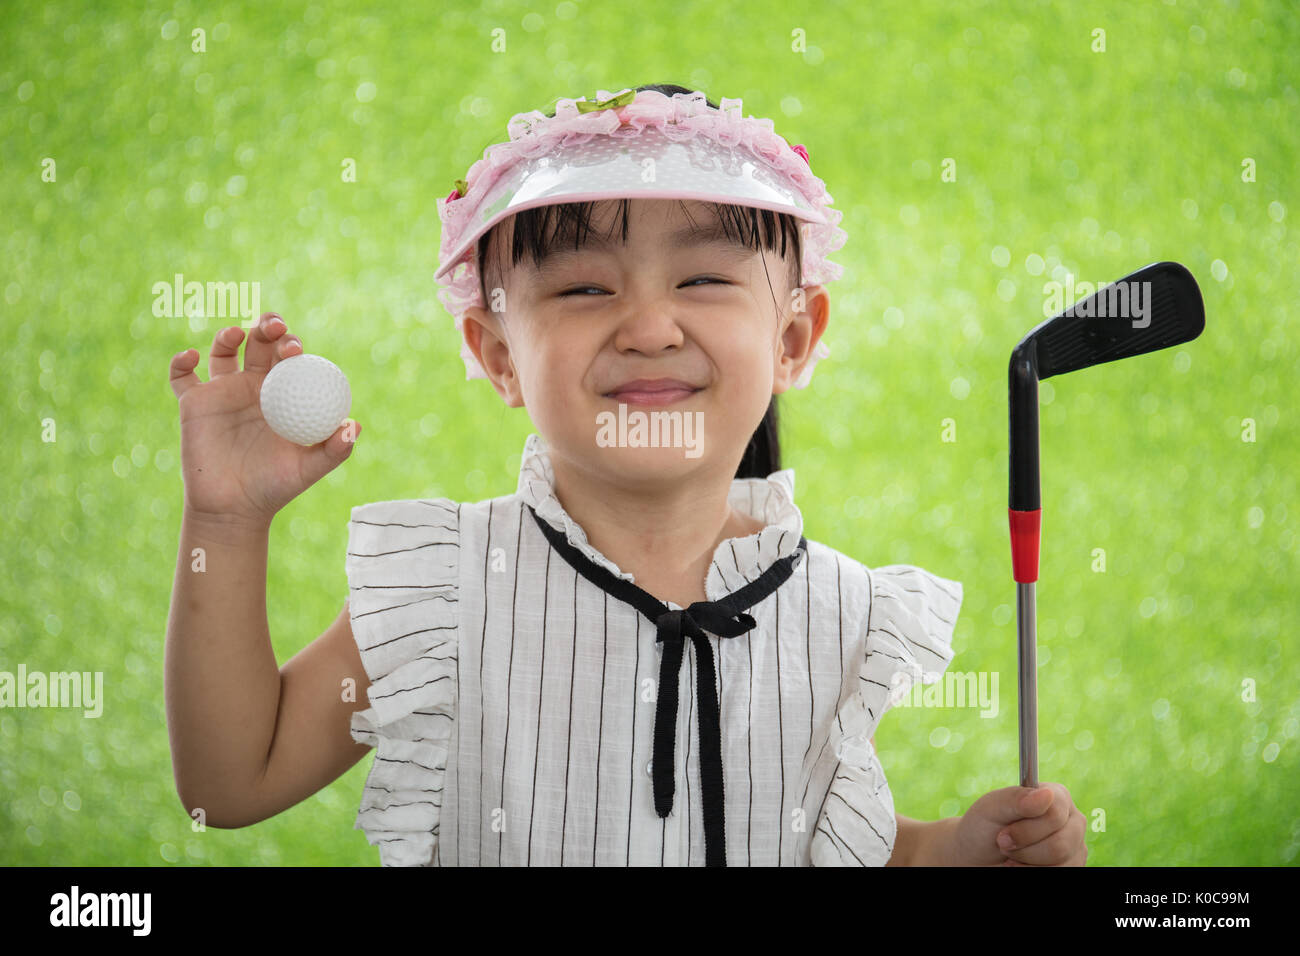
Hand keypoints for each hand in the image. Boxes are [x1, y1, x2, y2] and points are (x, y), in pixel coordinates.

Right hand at [168, 312, 360, 529]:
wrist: (234, 508)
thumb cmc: (275, 487)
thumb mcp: (308, 469)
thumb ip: (335, 449)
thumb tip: (355, 427)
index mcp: (284, 394)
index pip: (289, 357)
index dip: (292, 344)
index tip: (295, 349)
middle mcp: (253, 386)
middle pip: (259, 343)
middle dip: (267, 327)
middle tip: (273, 327)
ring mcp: (222, 391)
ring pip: (223, 350)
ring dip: (228, 335)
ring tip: (236, 333)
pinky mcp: (194, 403)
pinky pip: (181, 376)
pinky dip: (180, 362)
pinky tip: (190, 357)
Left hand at [948, 782, 1086, 865]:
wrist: (979, 855)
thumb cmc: (984, 828)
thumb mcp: (992, 809)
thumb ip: (1017, 799)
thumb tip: (1046, 794)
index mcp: (1056, 796)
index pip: (1054, 814)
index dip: (1026, 830)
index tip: (1002, 835)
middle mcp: (1072, 819)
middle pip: (1060, 844)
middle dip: (1025, 849)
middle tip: (1005, 846)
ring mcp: (1076, 846)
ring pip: (1059, 863)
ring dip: (1027, 863)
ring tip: (1014, 855)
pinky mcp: (1073, 866)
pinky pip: (1059, 874)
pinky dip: (1033, 871)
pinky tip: (1023, 864)